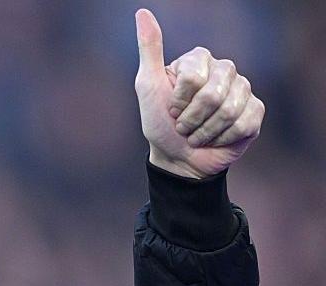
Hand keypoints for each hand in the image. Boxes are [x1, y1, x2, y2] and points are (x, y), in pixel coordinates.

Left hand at [134, 8, 264, 178]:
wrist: (178, 158)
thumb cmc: (160, 123)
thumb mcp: (147, 86)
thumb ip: (149, 49)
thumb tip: (142, 13)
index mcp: (199, 60)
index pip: (193, 77)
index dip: (179, 100)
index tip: (171, 109)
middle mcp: (224, 70)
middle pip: (213, 94)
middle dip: (192, 118)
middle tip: (183, 125)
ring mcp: (243, 90)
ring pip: (229, 110)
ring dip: (205, 131)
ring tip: (197, 134)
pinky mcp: (255, 112)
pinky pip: (244, 123)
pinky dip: (222, 138)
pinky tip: (215, 138)